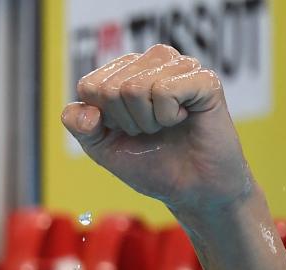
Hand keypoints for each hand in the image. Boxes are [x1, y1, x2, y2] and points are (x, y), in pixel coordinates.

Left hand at [62, 44, 251, 218]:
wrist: (191, 190)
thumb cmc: (150, 164)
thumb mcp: (103, 148)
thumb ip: (80, 127)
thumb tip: (87, 110)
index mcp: (127, 71)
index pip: (90, 86)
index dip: (103, 119)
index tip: (125, 130)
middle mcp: (153, 62)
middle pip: (110, 87)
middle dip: (125, 122)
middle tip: (149, 131)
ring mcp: (180, 66)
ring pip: (135, 86)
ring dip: (147, 121)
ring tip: (166, 126)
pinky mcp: (204, 79)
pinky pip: (164, 90)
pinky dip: (167, 116)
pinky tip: (183, 119)